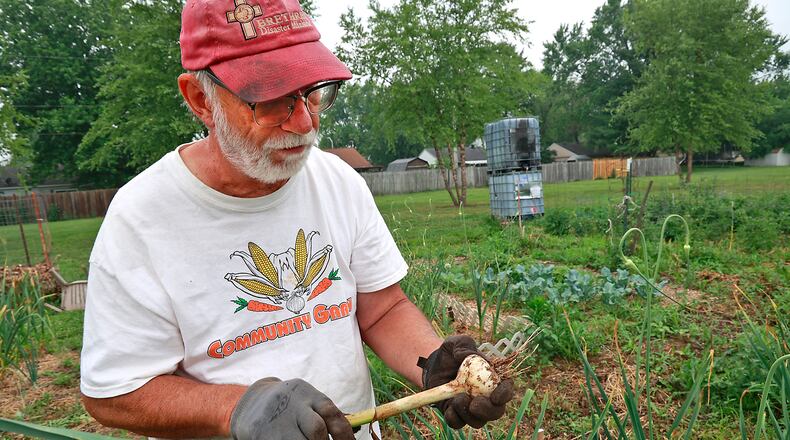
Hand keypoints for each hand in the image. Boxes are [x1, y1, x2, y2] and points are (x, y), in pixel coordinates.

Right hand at [230, 377, 354, 439]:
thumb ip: (326, 416)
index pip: (331, 413)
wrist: (251, 404)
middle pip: (316, 430)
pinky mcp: (260, 435)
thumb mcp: (307, 402)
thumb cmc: (290, 407)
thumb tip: (352, 434)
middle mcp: (291, 405)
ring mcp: (275, 421)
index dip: (345, 434)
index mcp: (306, 394)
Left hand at [418, 335, 514, 428]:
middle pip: (496, 412)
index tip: (496, 396)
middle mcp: (486, 398)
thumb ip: (466, 346)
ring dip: (469, 414)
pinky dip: (454, 418)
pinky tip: (449, 406)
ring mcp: (471, 408)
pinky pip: (458, 424)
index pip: (506, 391)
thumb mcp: (458, 343)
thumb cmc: (451, 352)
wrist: (433, 363)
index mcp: (492, 380)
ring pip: (478, 421)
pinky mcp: (456, 414)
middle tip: (475, 404)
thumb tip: (470, 357)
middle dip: (488, 411)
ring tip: (457, 398)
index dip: (505, 395)